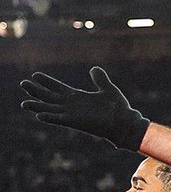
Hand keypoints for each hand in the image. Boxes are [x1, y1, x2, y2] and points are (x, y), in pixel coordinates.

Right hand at [20, 66, 149, 150]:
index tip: (35, 76)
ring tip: (24, 103)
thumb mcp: (108, 89)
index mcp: (79, 97)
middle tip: (23, 84)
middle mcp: (73, 106)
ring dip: (38, 106)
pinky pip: (60, 120)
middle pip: (50, 98)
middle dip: (37, 91)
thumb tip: (94, 69)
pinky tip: (39, 115)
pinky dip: (50, 117)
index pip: (59, 88)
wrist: (125, 123)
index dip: (47, 82)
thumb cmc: (119, 109)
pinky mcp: (77, 122)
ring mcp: (74, 115)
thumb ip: (100, 79)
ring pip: (51, 109)